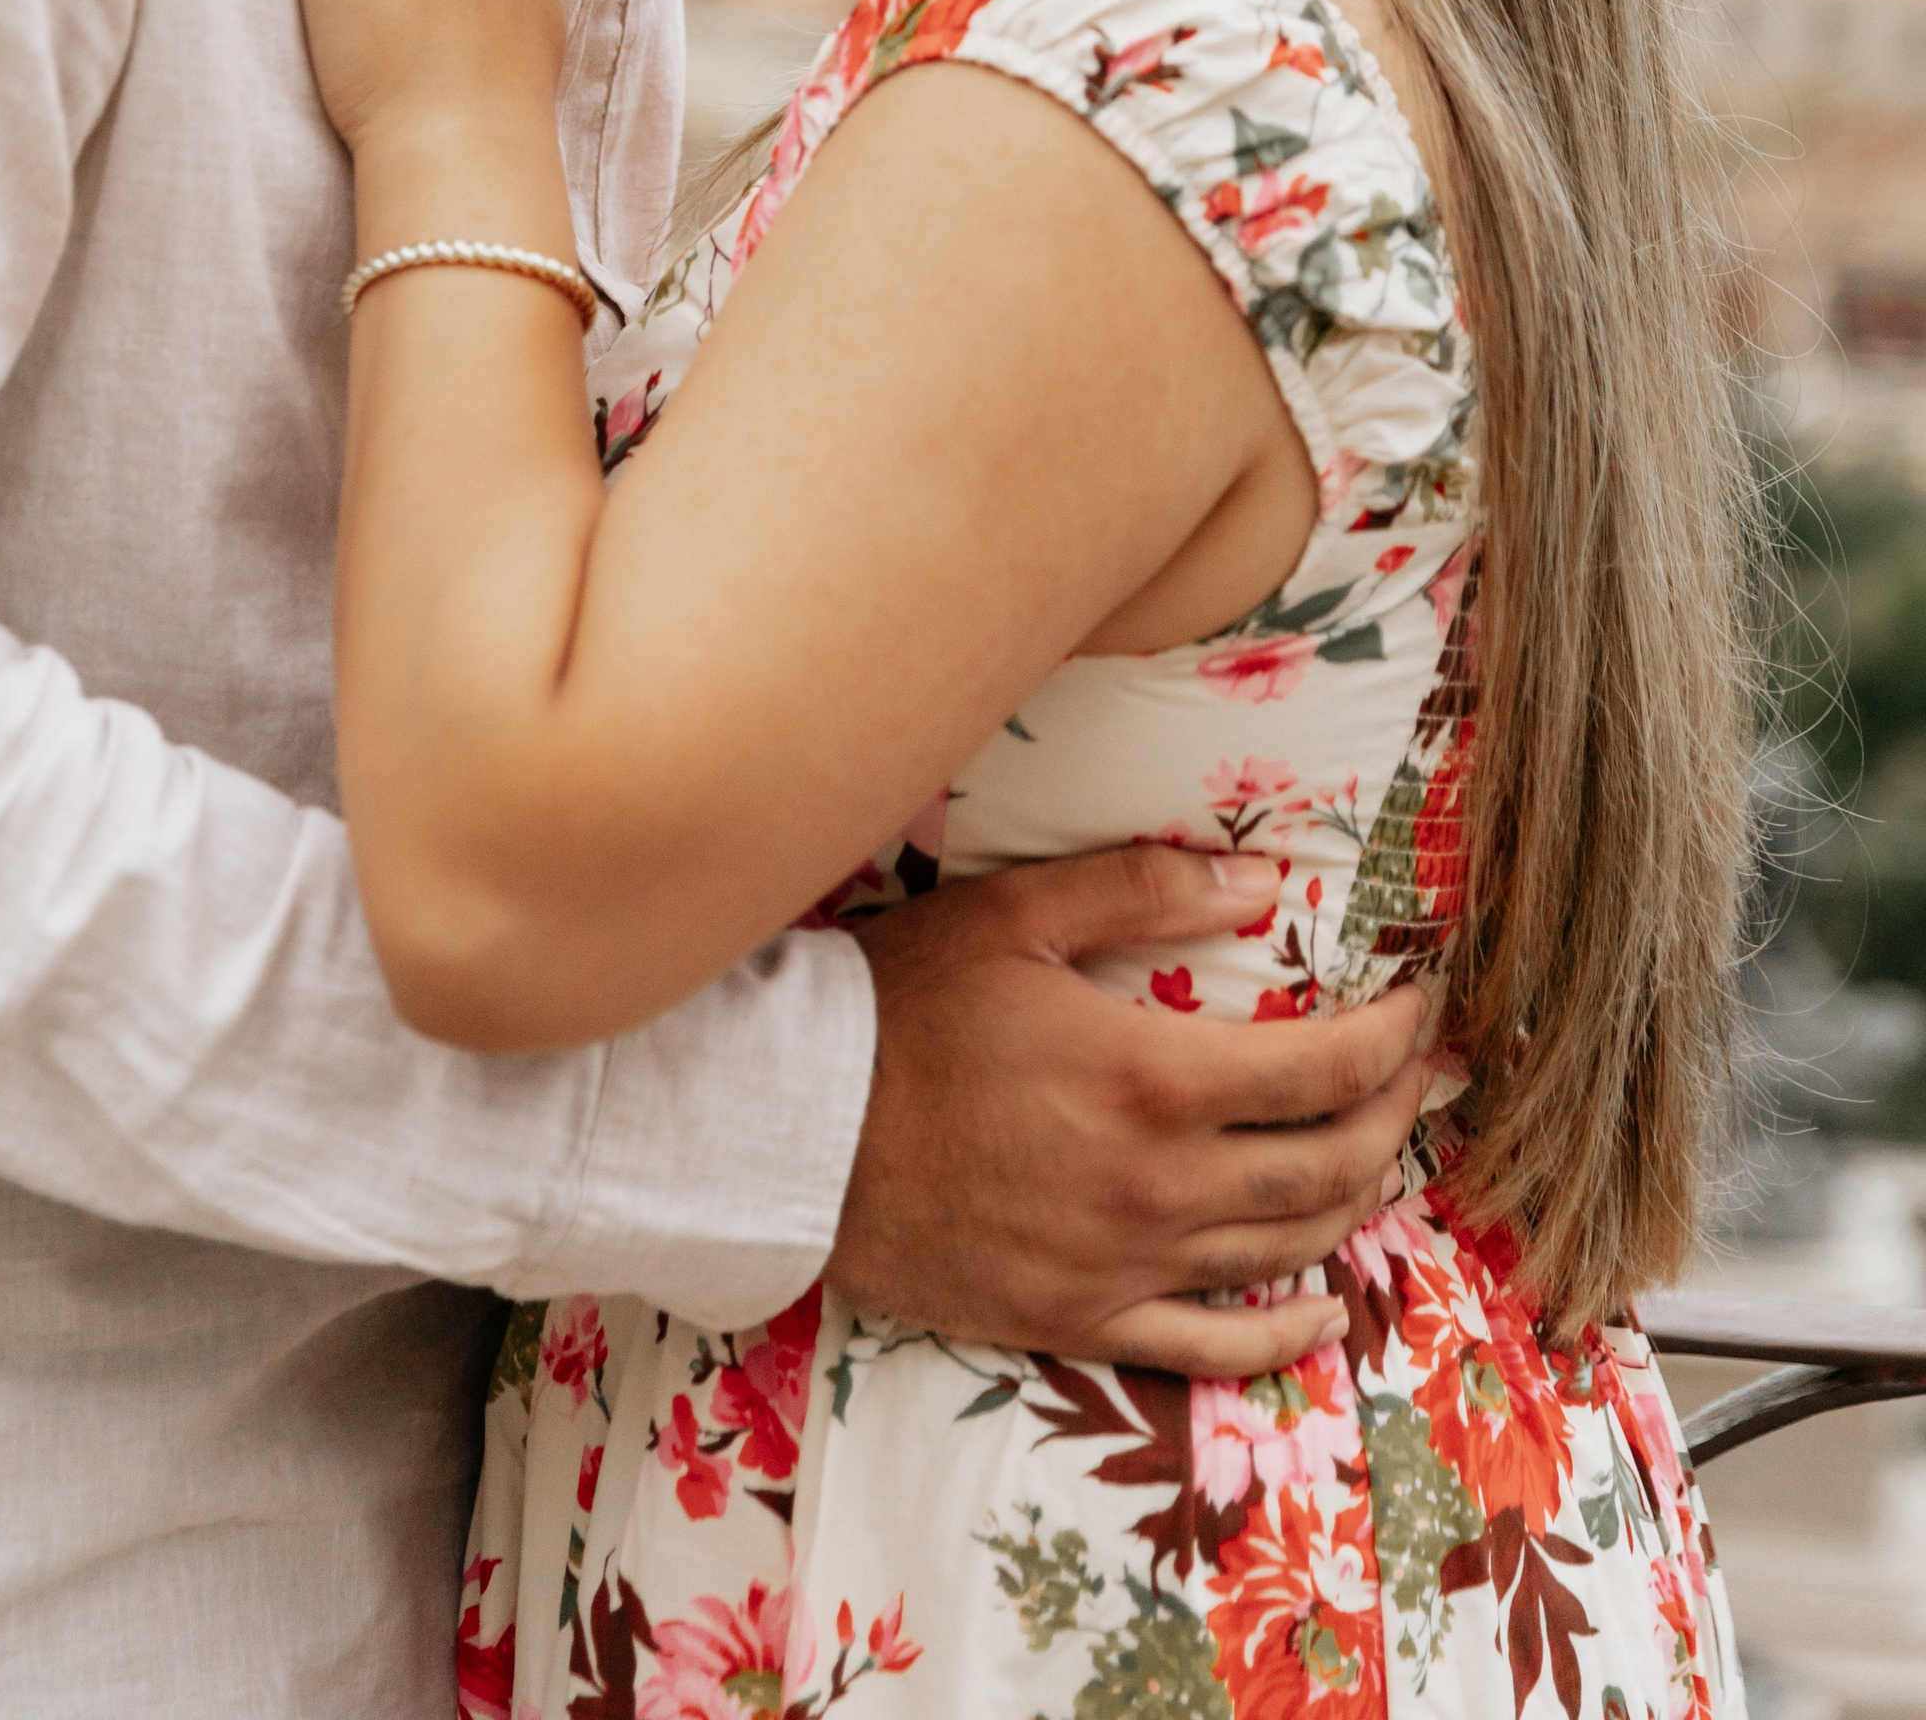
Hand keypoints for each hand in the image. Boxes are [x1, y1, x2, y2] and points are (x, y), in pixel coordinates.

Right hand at [829, 844, 1428, 1375]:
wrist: (794, 1135)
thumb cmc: (899, 1008)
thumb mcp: (1014, 914)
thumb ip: (1143, 887)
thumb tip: (1261, 879)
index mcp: (1153, 1079)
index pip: (1327, 1068)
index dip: (1397, 1035)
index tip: (1426, 1002)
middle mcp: (1159, 1186)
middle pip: (1331, 1163)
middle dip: (1400, 1112)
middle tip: (1431, 1072)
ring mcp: (1124, 1265)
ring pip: (1288, 1249)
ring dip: (1357, 1198)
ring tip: (1383, 1151)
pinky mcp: (1080, 1320)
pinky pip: (1211, 1346)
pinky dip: (1283, 1329)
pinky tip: (1321, 1307)